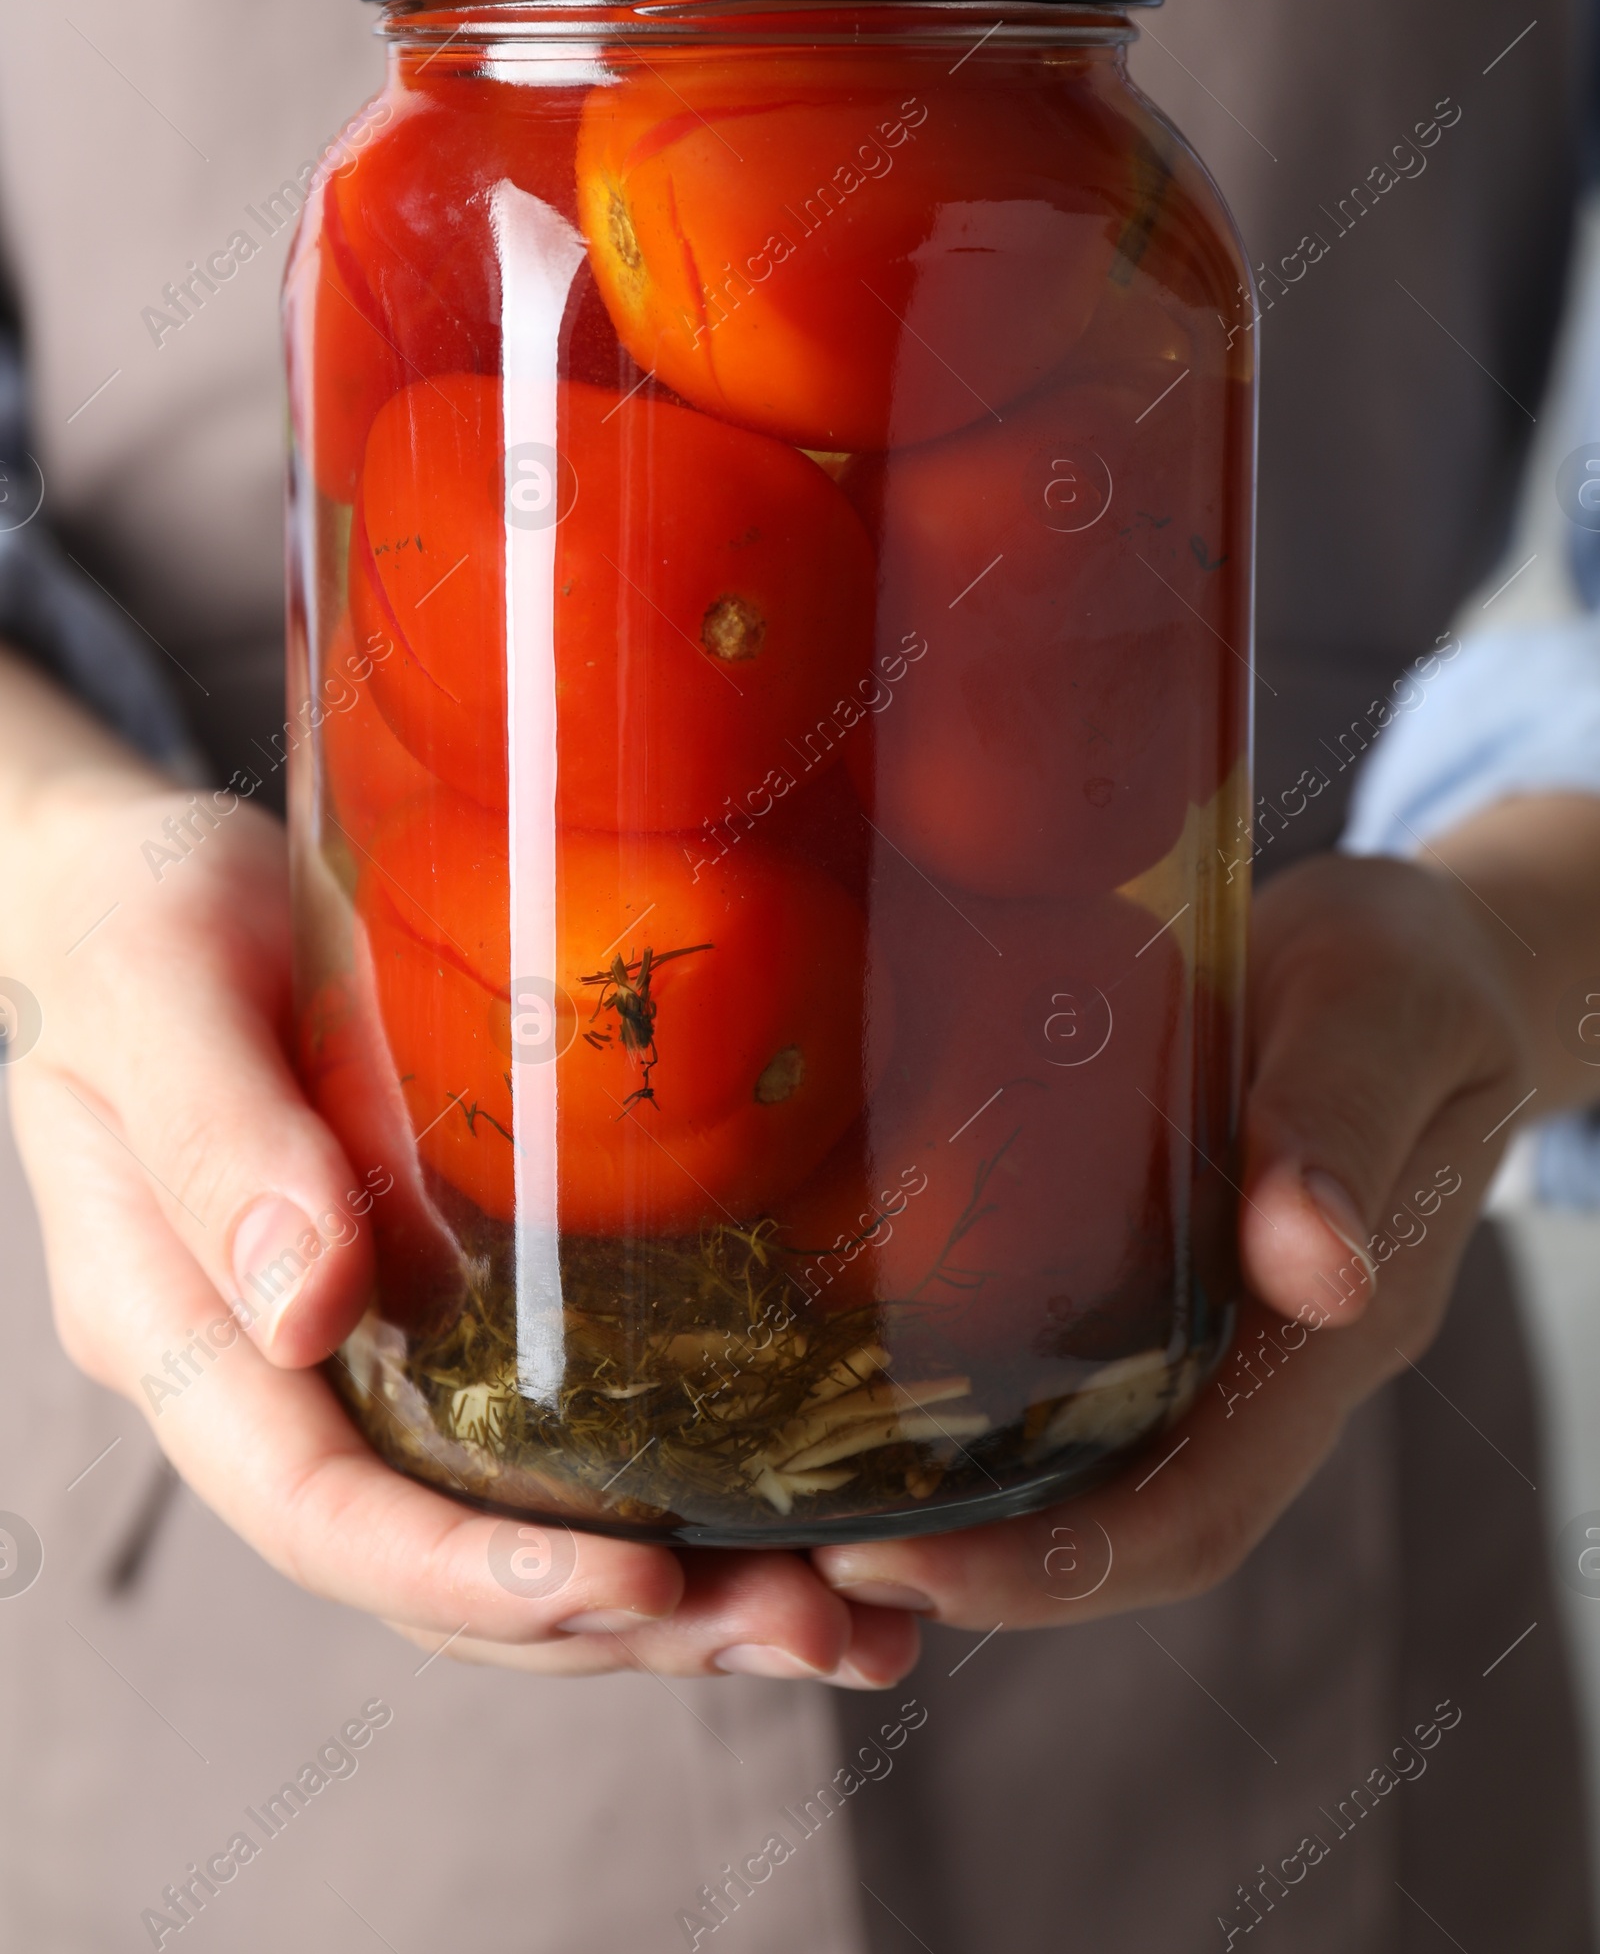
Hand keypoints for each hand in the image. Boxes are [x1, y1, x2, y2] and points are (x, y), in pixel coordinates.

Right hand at [6, 739, 917, 1687]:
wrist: (142, 891)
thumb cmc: (138, 917)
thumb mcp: (155, 987)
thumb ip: (219, 1137)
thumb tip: (309, 1304)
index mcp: (173, 1324)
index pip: (314, 1507)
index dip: (469, 1571)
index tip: (632, 1582)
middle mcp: (265, 1379)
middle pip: (428, 1568)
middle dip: (614, 1620)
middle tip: (808, 1631)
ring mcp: (350, 1359)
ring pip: (496, 1533)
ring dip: (664, 1602)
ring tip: (841, 1627)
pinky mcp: (429, 1316)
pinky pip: (534, 1448)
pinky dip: (660, 1504)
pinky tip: (790, 1522)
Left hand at [808, 848, 1537, 1627]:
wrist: (1419, 959)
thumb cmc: (1409, 976)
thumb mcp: (1381, 1016)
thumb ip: (1343, 1127)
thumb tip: (1319, 1269)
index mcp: (1326, 1336)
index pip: (1189, 1512)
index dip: (1047, 1569)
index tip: (893, 1564)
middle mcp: (1257, 1367)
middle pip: (1113, 1526)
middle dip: (963, 1564)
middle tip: (796, 1550)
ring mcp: (1205, 1335)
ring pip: (1076, 1464)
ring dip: (947, 1500)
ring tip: (791, 1489)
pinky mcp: (1154, 1280)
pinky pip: (1058, 1372)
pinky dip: (959, 1402)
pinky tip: (844, 1366)